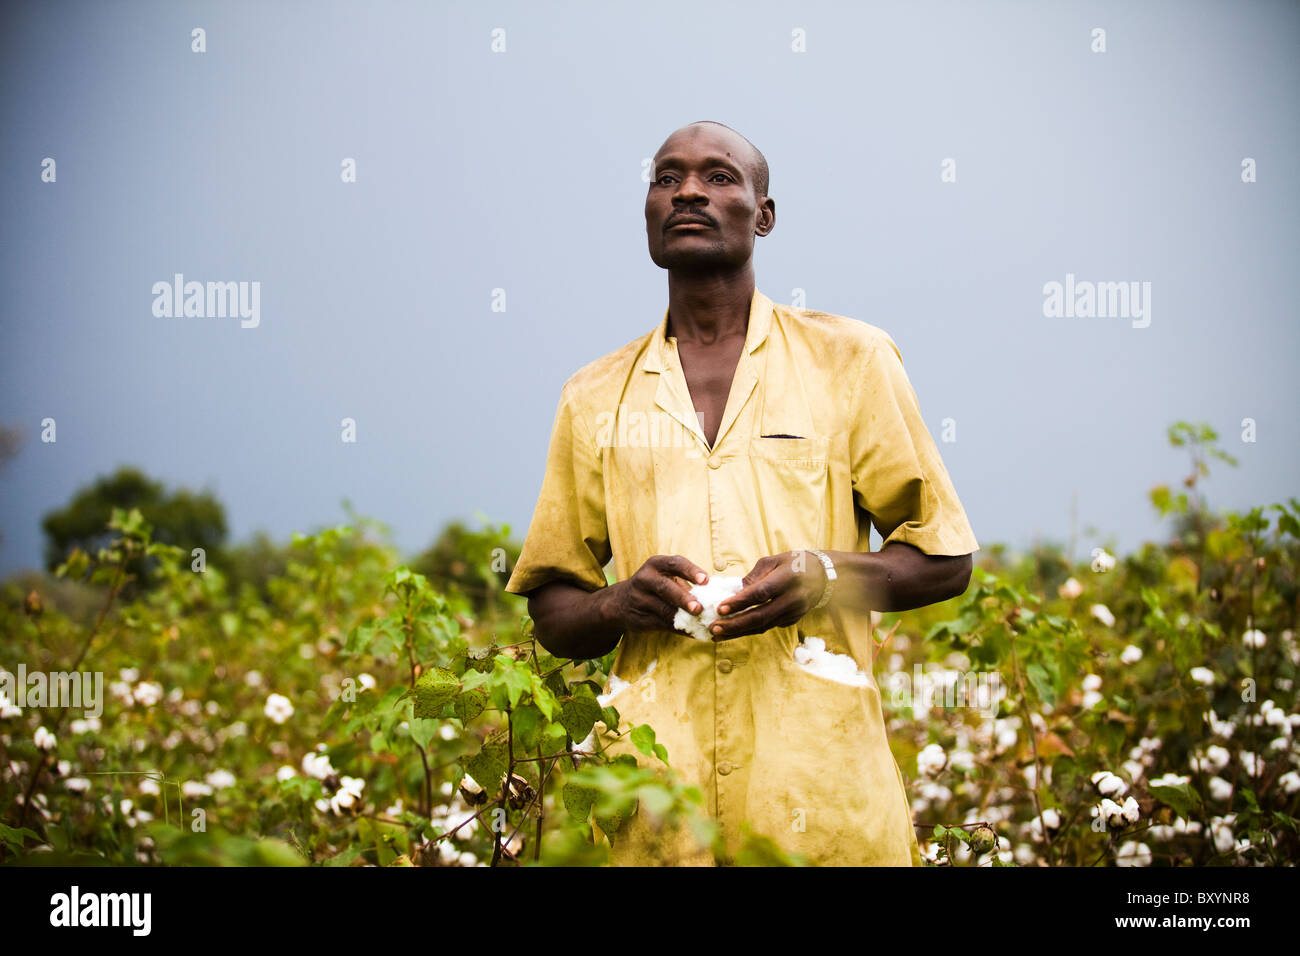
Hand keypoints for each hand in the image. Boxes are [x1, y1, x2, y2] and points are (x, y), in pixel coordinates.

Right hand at [606, 554, 710, 633]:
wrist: (620, 602)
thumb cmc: (655, 586)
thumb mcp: (665, 576)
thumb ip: (686, 582)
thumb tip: (716, 594)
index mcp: (655, 565)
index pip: (674, 563)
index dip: (690, 571)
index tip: (705, 580)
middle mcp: (645, 579)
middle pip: (665, 588)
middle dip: (683, 598)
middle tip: (699, 608)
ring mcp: (640, 600)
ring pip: (664, 610)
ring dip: (684, 618)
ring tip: (701, 623)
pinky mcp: (640, 619)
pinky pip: (663, 625)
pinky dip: (681, 630)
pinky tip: (694, 632)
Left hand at [708, 551, 826, 640]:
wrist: (823, 577)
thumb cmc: (794, 564)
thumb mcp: (774, 561)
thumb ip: (753, 576)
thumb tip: (733, 591)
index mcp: (787, 579)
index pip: (760, 593)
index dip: (740, 602)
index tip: (720, 608)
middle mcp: (792, 599)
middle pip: (760, 616)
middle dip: (735, 624)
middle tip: (714, 627)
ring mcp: (793, 613)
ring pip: (763, 626)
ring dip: (738, 632)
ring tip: (717, 634)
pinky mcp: (792, 620)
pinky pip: (768, 626)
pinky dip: (749, 630)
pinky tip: (732, 631)